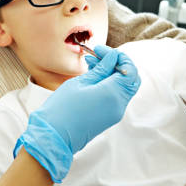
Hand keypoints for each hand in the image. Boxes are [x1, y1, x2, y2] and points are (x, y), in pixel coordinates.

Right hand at [15, 45, 140, 181]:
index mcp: (114, 94)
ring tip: (91, 65)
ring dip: (112, 74)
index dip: (117, 56)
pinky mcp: (109, 117)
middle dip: (118, 64)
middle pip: (131, 78)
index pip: (129, 69)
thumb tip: (113, 58)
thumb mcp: (80, 82)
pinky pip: (116, 97)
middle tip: (98, 56)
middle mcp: (119, 104)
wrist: (54, 135)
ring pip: (124, 87)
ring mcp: (116, 113)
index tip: (99, 50)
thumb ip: (100, 69)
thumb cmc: (63, 108)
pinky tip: (92, 79)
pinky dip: (109, 85)